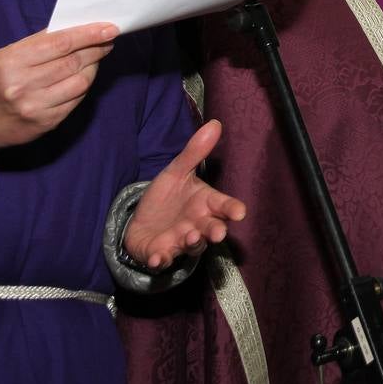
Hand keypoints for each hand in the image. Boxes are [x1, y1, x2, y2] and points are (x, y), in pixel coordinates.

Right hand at [0, 22, 118, 152]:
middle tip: (107, 39)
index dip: (88, 34)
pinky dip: (84, 86)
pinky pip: (76, 100)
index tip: (109, 28)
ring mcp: (36, 106)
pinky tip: (83, 77)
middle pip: (73, 62)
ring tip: (96, 57)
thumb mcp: (6, 55)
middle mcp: (23, 85)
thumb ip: (39, 44)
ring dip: (94, 67)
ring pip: (80, 82)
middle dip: (96, 48)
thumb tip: (77, 30)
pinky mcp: (46, 122)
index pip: (60, 43)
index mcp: (11, 62)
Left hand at [123, 120, 245, 269]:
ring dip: (193, 243)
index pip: (223, 205)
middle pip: (212, 229)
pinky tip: (157, 258)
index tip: (240, 212)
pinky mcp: (162, 254)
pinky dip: (161, 260)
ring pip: (192, 246)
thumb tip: (215, 123)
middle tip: (219, 232)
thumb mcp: (177, 171)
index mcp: (205, 203)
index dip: (232, 209)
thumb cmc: (167, 197)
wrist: (142, 221)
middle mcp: (198, 224)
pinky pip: (163, 259)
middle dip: (216, 231)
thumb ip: (195, 152)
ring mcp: (180, 241)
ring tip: (190, 236)